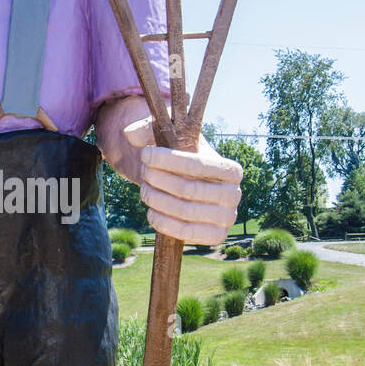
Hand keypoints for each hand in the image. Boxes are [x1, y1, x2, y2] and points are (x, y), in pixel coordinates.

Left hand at [123, 119, 242, 244]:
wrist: (189, 187)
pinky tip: (151, 211)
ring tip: (145, 190)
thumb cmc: (180, 161)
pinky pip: (186, 232)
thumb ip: (149, 129)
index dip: (168, 160)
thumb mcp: (169, 139)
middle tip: (144, 172)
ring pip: (184, 211)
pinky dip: (163, 222)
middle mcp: (234, 194)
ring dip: (157, 199)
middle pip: (188, 189)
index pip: (198, 165)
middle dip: (159, 180)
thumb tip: (130, 133)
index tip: (145, 154)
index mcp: (232, 169)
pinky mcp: (216, 236)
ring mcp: (228, 218)